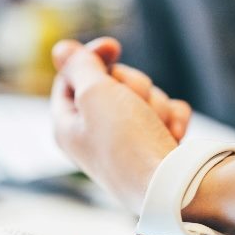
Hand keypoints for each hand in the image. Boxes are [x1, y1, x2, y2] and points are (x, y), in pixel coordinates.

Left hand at [51, 37, 189, 211]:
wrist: (171, 188)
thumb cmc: (127, 144)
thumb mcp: (95, 94)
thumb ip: (79, 65)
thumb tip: (61, 48)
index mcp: (68, 126)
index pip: (70, 78)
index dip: (92, 58)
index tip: (114, 47)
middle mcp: (94, 135)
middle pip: (111, 83)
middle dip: (132, 86)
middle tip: (135, 104)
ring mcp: (127, 143)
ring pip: (143, 96)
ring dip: (155, 104)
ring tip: (156, 128)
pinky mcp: (154, 148)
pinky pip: (165, 114)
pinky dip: (172, 119)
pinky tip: (173, 135)